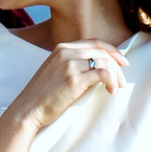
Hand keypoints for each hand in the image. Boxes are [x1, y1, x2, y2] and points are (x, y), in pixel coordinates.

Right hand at [1, 39, 128, 134]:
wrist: (28, 109)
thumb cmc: (42, 95)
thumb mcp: (55, 71)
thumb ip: (72, 64)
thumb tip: (97, 69)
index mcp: (62, 48)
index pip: (94, 42)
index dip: (112, 50)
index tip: (122, 61)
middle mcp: (66, 52)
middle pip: (102, 52)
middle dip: (117, 65)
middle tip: (122, 80)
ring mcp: (70, 64)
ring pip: (104, 62)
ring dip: (115, 76)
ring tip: (116, 88)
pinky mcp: (74, 79)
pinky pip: (102, 74)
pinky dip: (110, 81)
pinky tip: (110, 91)